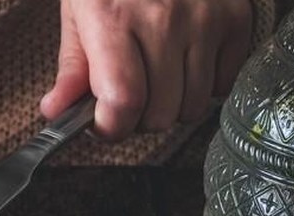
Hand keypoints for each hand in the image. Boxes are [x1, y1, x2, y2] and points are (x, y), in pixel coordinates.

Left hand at [41, 0, 253, 138]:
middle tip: (130, 95)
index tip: (103, 122)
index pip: (123, 101)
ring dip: (172, 104)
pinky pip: (223, 83)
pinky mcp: (236, 18)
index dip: (111, 126)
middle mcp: (164, 19)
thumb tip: (57, 112)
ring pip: (193, 106)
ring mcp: (205, 18)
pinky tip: (186, 60)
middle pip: (160, 114)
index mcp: (114, 18)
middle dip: (140, 118)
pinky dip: (205, 84)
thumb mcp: (79, 11)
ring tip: (157, 76)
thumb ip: (72, 67)